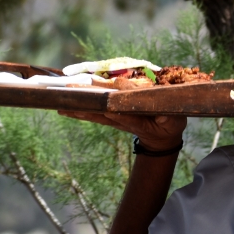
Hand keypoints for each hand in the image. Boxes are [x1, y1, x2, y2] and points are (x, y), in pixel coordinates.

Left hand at [58, 111, 186, 151]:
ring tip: (60, 106)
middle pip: (103, 112)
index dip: (115, 109)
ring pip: (95, 114)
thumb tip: (163, 113)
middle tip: (70, 97)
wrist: (162, 136)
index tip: (104, 104)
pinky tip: (64, 109)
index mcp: (139, 120)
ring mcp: (115, 120)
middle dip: (87, 105)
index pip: (125, 113)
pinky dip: (79, 112)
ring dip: (79, 110)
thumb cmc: (169, 123)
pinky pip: (93, 115)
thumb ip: (168, 116)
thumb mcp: (173, 120)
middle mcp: (123, 120)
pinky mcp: (111, 119)